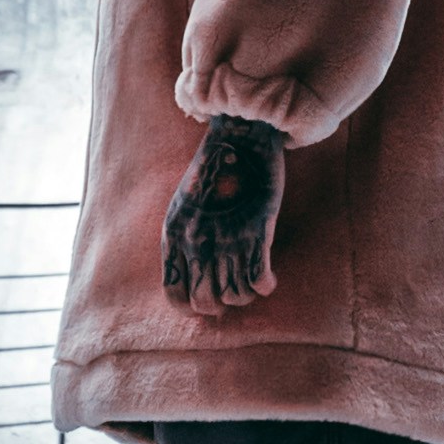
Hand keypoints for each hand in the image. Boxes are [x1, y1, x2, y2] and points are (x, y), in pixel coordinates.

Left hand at [163, 115, 285, 314]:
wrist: (240, 137)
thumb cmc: (215, 171)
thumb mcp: (183, 205)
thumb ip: (183, 237)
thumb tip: (192, 271)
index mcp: (175, 235)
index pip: (175, 294)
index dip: (191, 305)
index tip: (207, 296)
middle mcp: (197, 242)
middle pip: (206, 302)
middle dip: (221, 304)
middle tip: (233, 289)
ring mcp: (227, 237)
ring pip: (235, 296)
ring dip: (246, 296)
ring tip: (252, 282)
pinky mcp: (257, 230)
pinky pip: (258, 280)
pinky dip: (265, 286)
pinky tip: (269, 278)